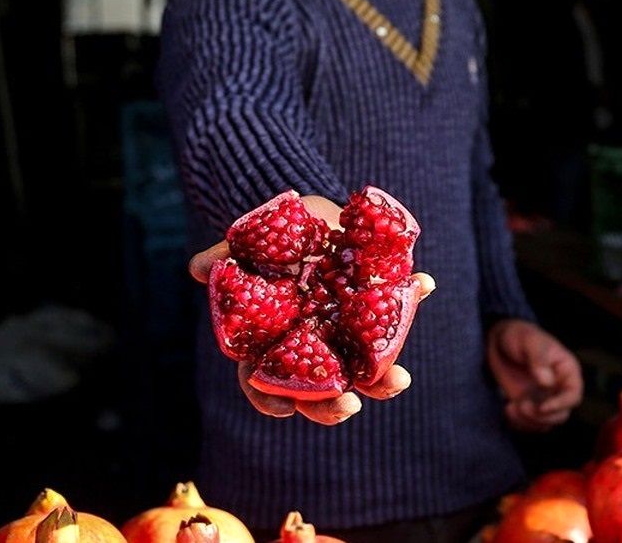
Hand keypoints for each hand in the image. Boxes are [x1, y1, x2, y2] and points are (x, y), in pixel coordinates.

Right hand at [189, 195, 430, 424]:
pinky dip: (411, 296)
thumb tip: (199, 269)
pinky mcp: (377, 306)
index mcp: (276, 342)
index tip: (286, 409)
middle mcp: (313, 347)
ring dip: (383, 379)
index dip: (273, 400)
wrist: (308, 213)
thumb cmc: (271, 240)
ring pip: (364, 370)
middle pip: (320, 392)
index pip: (268, 384)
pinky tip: (422, 283)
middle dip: (334, 405)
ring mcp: (348, 332)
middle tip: (349, 405)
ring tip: (398, 379)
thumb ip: (226, 258)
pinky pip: (395, 308)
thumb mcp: (248, 245)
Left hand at [486, 319, 582, 431]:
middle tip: (521, 405)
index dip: (560, 404)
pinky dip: (519, 423)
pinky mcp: (529, 406)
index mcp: (567, 371)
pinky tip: (507, 410)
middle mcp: (559, 388)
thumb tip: (547, 382)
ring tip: (510, 408)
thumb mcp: (529, 341)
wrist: (499, 342)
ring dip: (528, 422)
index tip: (541, 407)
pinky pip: (530, 424)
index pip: (573, 395)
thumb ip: (539, 359)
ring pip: (545, 423)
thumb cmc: (519, 336)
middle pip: (561, 415)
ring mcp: (544, 399)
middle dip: (541, 416)